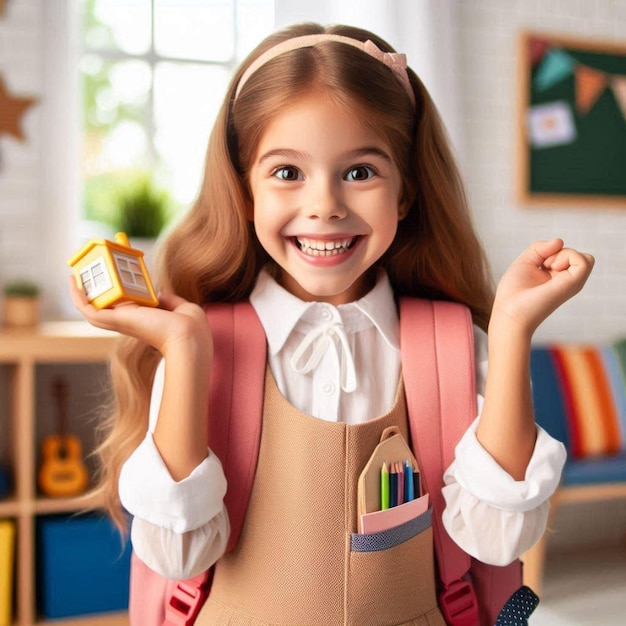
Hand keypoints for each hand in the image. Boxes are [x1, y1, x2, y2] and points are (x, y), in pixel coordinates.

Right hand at [68, 276, 212, 357]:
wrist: (188, 338)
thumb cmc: (191, 328)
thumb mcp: (182, 308)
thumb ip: (169, 301)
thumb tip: (157, 294)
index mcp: (147, 321)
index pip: (127, 308)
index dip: (119, 293)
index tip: (113, 278)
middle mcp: (131, 323)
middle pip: (106, 307)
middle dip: (95, 290)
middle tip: (86, 273)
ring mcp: (122, 322)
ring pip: (92, 310)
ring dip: (81, 292)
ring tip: (74, 275)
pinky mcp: (116, 320)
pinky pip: (88, 310)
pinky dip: (78, 297)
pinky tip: (72, 281)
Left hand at [491, 238, 593, 335]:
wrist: (509, 311)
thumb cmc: (513, 292)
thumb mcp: (525, 261)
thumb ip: (541, 248)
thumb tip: (560, 241)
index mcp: (557, 277)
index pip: (565, 254)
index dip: (552, 251)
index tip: (537, 263)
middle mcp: (567, 281)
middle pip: (576, 255)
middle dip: (560, 252)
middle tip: (543, 265)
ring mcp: (571, 284)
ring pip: (585, 258)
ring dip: (563, 254)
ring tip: (547, 266)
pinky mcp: (573, 284)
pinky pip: (585, 260)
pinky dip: (568, 256)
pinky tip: (552, 268)